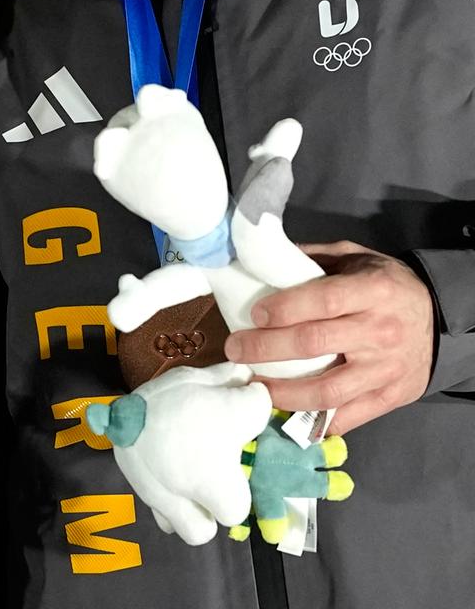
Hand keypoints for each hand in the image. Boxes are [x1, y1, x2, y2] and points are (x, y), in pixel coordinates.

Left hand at [223, 241, 435, 432]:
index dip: (284, 309)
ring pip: (328, 389)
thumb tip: (267, 256)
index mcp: (372, 291)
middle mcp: (379, 332)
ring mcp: (385, 370)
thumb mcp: (356, 256)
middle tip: (235, 349)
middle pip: (314, 344)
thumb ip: (315, 257)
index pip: (322, 301)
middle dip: (266, 349)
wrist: (441, 318)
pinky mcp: (390, 397)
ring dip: (283, 392)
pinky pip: (350, 416)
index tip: (254, 314)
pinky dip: (316, 420)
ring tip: (255, 385)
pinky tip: (288, 414)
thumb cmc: (387, 284)